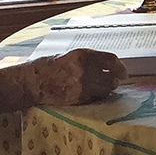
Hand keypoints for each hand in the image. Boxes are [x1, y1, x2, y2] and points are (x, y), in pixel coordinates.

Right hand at [0, 48, 125, 112]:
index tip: (123, 72)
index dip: (120, 67)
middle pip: (112, 78)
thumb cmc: (48, 66)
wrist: (32, 81)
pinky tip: (92, 94)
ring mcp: (83, 86)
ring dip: (107, 90)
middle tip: (115, 82)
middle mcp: (86, 70)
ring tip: (104, 88)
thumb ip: (88, 60)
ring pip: (106, 90)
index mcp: (83, 55)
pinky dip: (97, 97)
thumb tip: (106, 65)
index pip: (111, 61)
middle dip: (115, 81)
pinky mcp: (79, 99)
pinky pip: (96, 99)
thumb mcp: (70, 56)